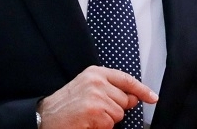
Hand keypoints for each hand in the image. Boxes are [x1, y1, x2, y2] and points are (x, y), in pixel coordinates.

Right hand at [38, 66, 157, 128]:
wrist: (44, 117)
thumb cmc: (66, 105)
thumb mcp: (87, 87)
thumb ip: (110, 88)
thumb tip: (134, 97)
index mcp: (96, 72)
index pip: (127, 80)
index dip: (142, 90)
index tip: (153, 98)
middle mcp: (97, 81)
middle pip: (125, 100)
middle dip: (115, 109)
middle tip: (95, 110)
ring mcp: (96, 96)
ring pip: (119, 114)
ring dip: (107, 120)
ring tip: (89, 116)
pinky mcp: (94, 112)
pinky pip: (110, 124)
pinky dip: (100, 127)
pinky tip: (86, 123)